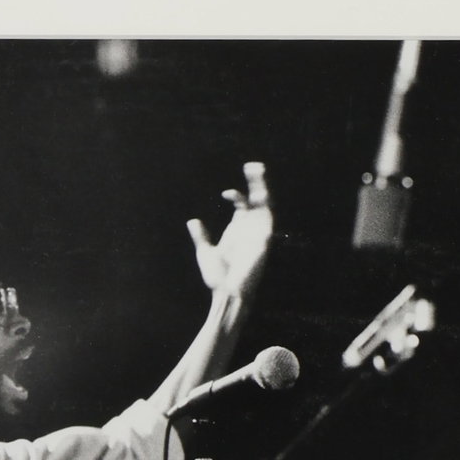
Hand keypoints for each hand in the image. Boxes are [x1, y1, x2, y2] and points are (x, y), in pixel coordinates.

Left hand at [186, 161, 273, 300]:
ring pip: (265, 207)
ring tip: (257, 170)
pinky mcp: (263, 242)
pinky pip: (267, 221)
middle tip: (252, 165)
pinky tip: (257, 199)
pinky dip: (263, 209)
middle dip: (256, 184)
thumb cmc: (217, 278)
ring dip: (263, 189)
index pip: (242, 206)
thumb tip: (192, 221)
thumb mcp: (206, 252)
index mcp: (237, 231)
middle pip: (256, 201)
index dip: (236, 195)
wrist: (227, 293)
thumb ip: (201, 236)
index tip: (225, 192)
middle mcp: (249, 230)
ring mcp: (256, 235)